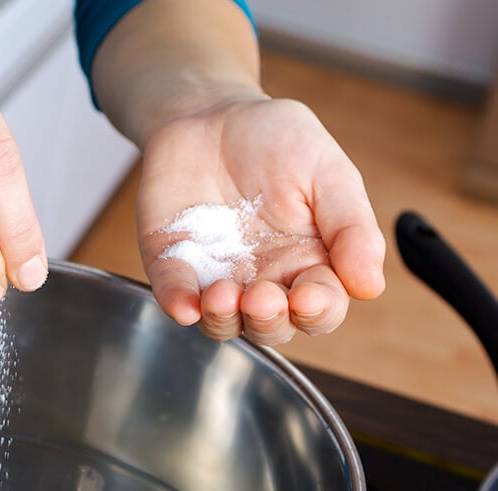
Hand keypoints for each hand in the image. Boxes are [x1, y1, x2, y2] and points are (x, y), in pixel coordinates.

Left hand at [137, 98, 385, 344]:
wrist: (211, 113)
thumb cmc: (276, 140)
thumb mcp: (327, 171)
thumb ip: (350, 226)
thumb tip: (370, 286)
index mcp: (308, 262)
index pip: (320, 308)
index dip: (317, 311)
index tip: (308, 296)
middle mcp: (263, 279)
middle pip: (270, 326)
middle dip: (267, 321)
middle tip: (261, 296)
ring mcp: (216, 275)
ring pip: (222, 323)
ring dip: (223, 320)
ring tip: (222, 296)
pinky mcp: (173, 263)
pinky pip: (174, 294)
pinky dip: (177, 304)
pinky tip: (184, 305)